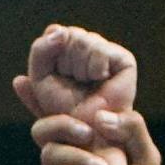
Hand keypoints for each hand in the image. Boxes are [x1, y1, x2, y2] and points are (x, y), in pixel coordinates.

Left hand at [10, 23, 136, 125]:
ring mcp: (107, 52)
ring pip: (84, 40)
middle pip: (69, 34)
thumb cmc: (62, 112)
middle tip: (74, 84)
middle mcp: (90, 47)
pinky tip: (100, 81)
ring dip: (79, 69)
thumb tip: (58, 29)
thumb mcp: (40, 79)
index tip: (56, 76)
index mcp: (70, 50)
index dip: (50, 55)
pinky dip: (94, 69)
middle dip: (64, 63)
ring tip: (87, 85)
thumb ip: (40, 51)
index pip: (54, 32)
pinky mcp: (124, 60)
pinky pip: (100, 50)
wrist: (85, 135)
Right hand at [30, 107, 161, 164]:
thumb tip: (99, 117)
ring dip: (75, 156)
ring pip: (49, 153)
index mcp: (89, 140)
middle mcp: (69, 156)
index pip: (64, 114)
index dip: (46, 101)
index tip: (33, 88)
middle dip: (61, 125)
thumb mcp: (147, 157)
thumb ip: (131, 128)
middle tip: (86, 134)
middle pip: (45, 129)